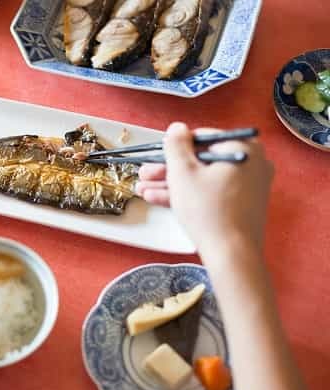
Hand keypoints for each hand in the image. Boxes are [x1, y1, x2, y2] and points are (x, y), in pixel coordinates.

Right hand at [135, 122, 273, 256]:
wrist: (231, 254)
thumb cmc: (207, 210)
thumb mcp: (183, 173)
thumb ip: (176, 146)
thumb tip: (177, 128)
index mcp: (242, 148)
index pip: (202, 137)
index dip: (175, 147)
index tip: (157, 156)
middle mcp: (252, 163)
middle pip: (202, 160)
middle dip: (169, 169)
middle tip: (145, 174)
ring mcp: (249, 185)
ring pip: (204, 178)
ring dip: (173, 183)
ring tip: (144, 189)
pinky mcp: (243, 204)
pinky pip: (212, 192)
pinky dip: (189, 194)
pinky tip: (159, 199)